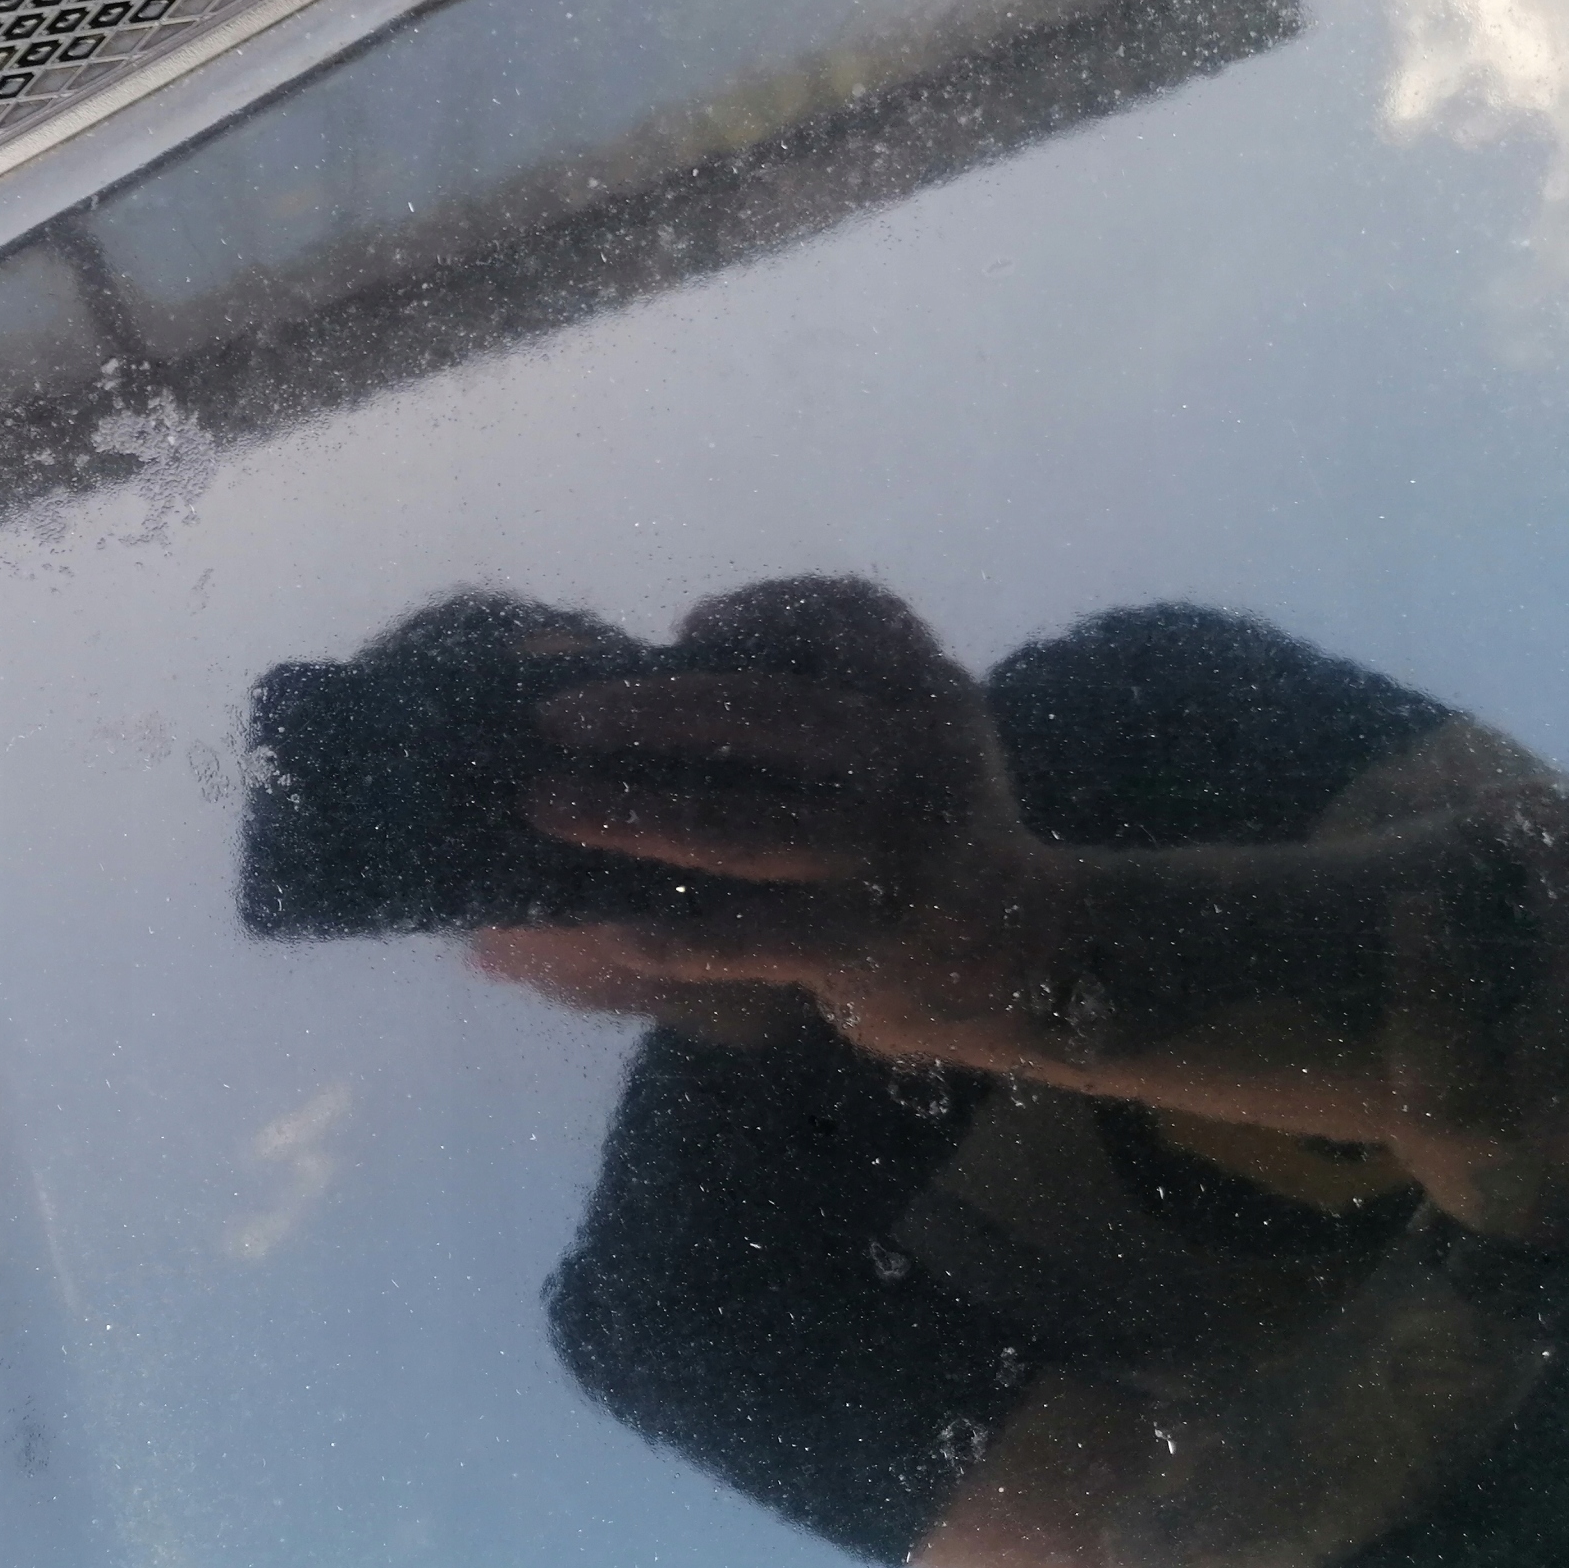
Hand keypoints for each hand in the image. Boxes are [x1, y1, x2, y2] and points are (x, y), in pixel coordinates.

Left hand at [507, 577, 1075, 1070]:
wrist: (1022, 955)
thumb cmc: (926, 818)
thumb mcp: (918, 721)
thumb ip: (829, 671)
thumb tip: (683, 639)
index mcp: (928, 692)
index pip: (844, 615)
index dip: (757, 612)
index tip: (683, 632)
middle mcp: (917, 761)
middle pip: (759, 713)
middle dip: (639, 711)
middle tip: (549, 719)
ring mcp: (889, 857)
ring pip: (732, 828)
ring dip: (624, 817)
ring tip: (546, 806)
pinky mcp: (863, 944)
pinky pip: (740, 935)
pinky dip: (667, 930)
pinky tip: (602, 923)